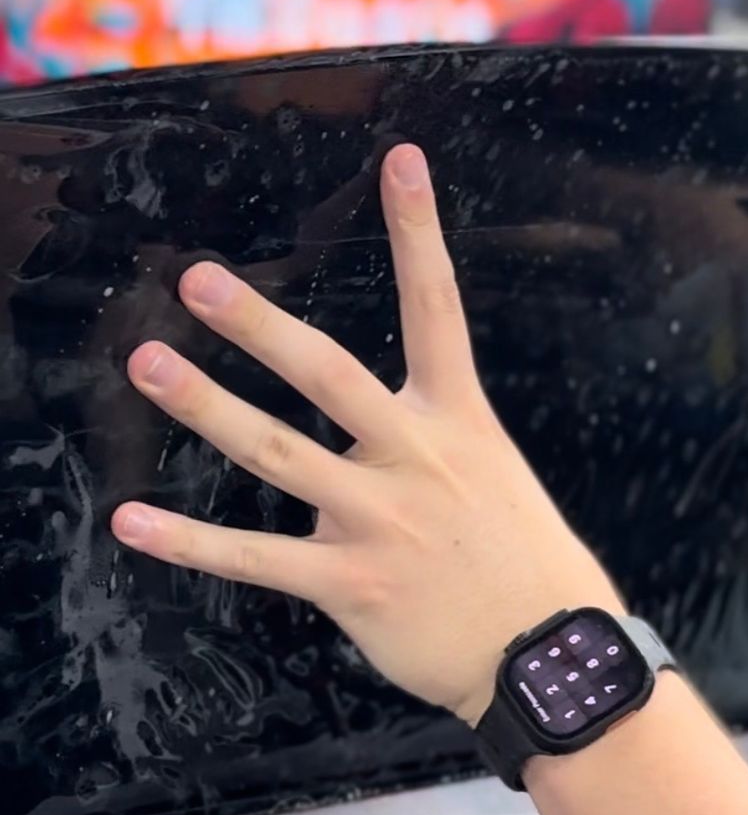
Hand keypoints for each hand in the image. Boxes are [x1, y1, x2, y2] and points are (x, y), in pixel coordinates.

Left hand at [111, 145, 623, 724]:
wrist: (548, 653)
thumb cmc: (526, 565)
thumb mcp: (496, 483)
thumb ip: (431, 453)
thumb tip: (370, 452)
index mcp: (461, 424)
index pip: (439, 310)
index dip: (420, 233)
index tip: (401, 161)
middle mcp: (417, 459)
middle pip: (330, 375)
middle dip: (262, 325)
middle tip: (200, 281)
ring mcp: (382, 519)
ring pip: (280, 453)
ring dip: (209, 407)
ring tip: (148, 366)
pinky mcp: (352, 581)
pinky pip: (257, 559)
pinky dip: (191, 541)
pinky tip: (133, 523)